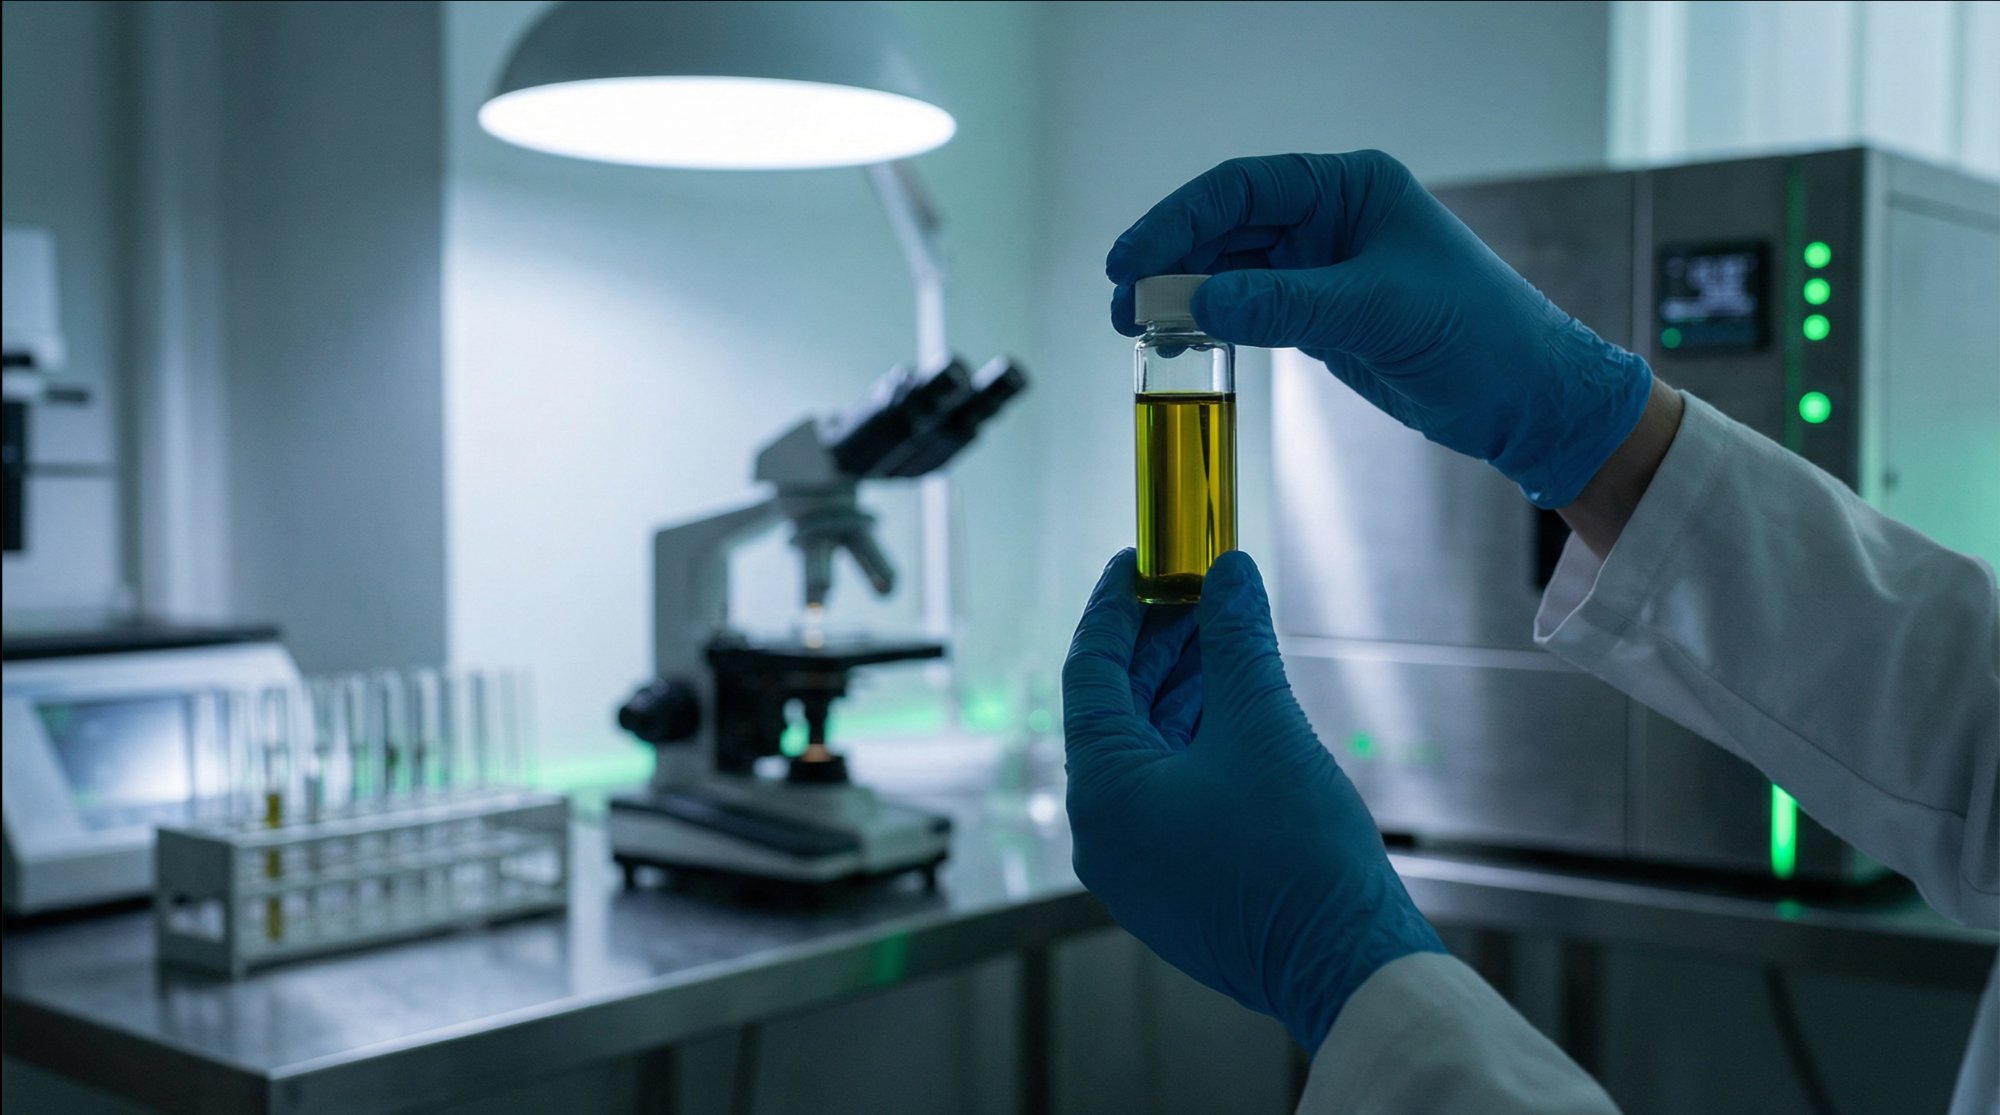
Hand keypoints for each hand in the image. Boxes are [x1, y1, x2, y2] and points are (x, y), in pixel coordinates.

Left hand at [1062, 549, 1442, 1049]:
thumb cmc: (1299, 857)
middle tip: (1196, 590)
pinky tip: (1235, 703)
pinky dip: (1193, 741)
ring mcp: (1135, 865)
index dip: (1114, 606)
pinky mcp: (1172, 884)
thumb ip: (1236, 640)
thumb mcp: (1263, 725)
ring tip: (1225, 636)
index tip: (1137, 560)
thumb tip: (1229, 574)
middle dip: (1157, 644)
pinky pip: (1166, 792)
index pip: (1090, 672)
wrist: (1345, 963)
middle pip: (1115, 712)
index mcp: (1103, 792)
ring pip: (1145, 753)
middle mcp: (1102, 833)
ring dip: (1181, 691)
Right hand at [1107, 151, 1651, 508]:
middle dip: (1169, 263)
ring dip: (1182, 298)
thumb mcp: (1378, 312)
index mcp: (1349, 187)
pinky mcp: (1318, 316)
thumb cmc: (1479, 334)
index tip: (1130, 259)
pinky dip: (1210, 326)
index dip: (1177, 220)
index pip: (1242, 189)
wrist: (1525, 397)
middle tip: (1123, 307)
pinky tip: (1179, 344)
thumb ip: (1286, 306)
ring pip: (1228, 272)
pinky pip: (1247, 311)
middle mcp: (1330, 218)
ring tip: (1137, 331)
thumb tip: (1197, 304)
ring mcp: (1321, 268)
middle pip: (1224, 228)